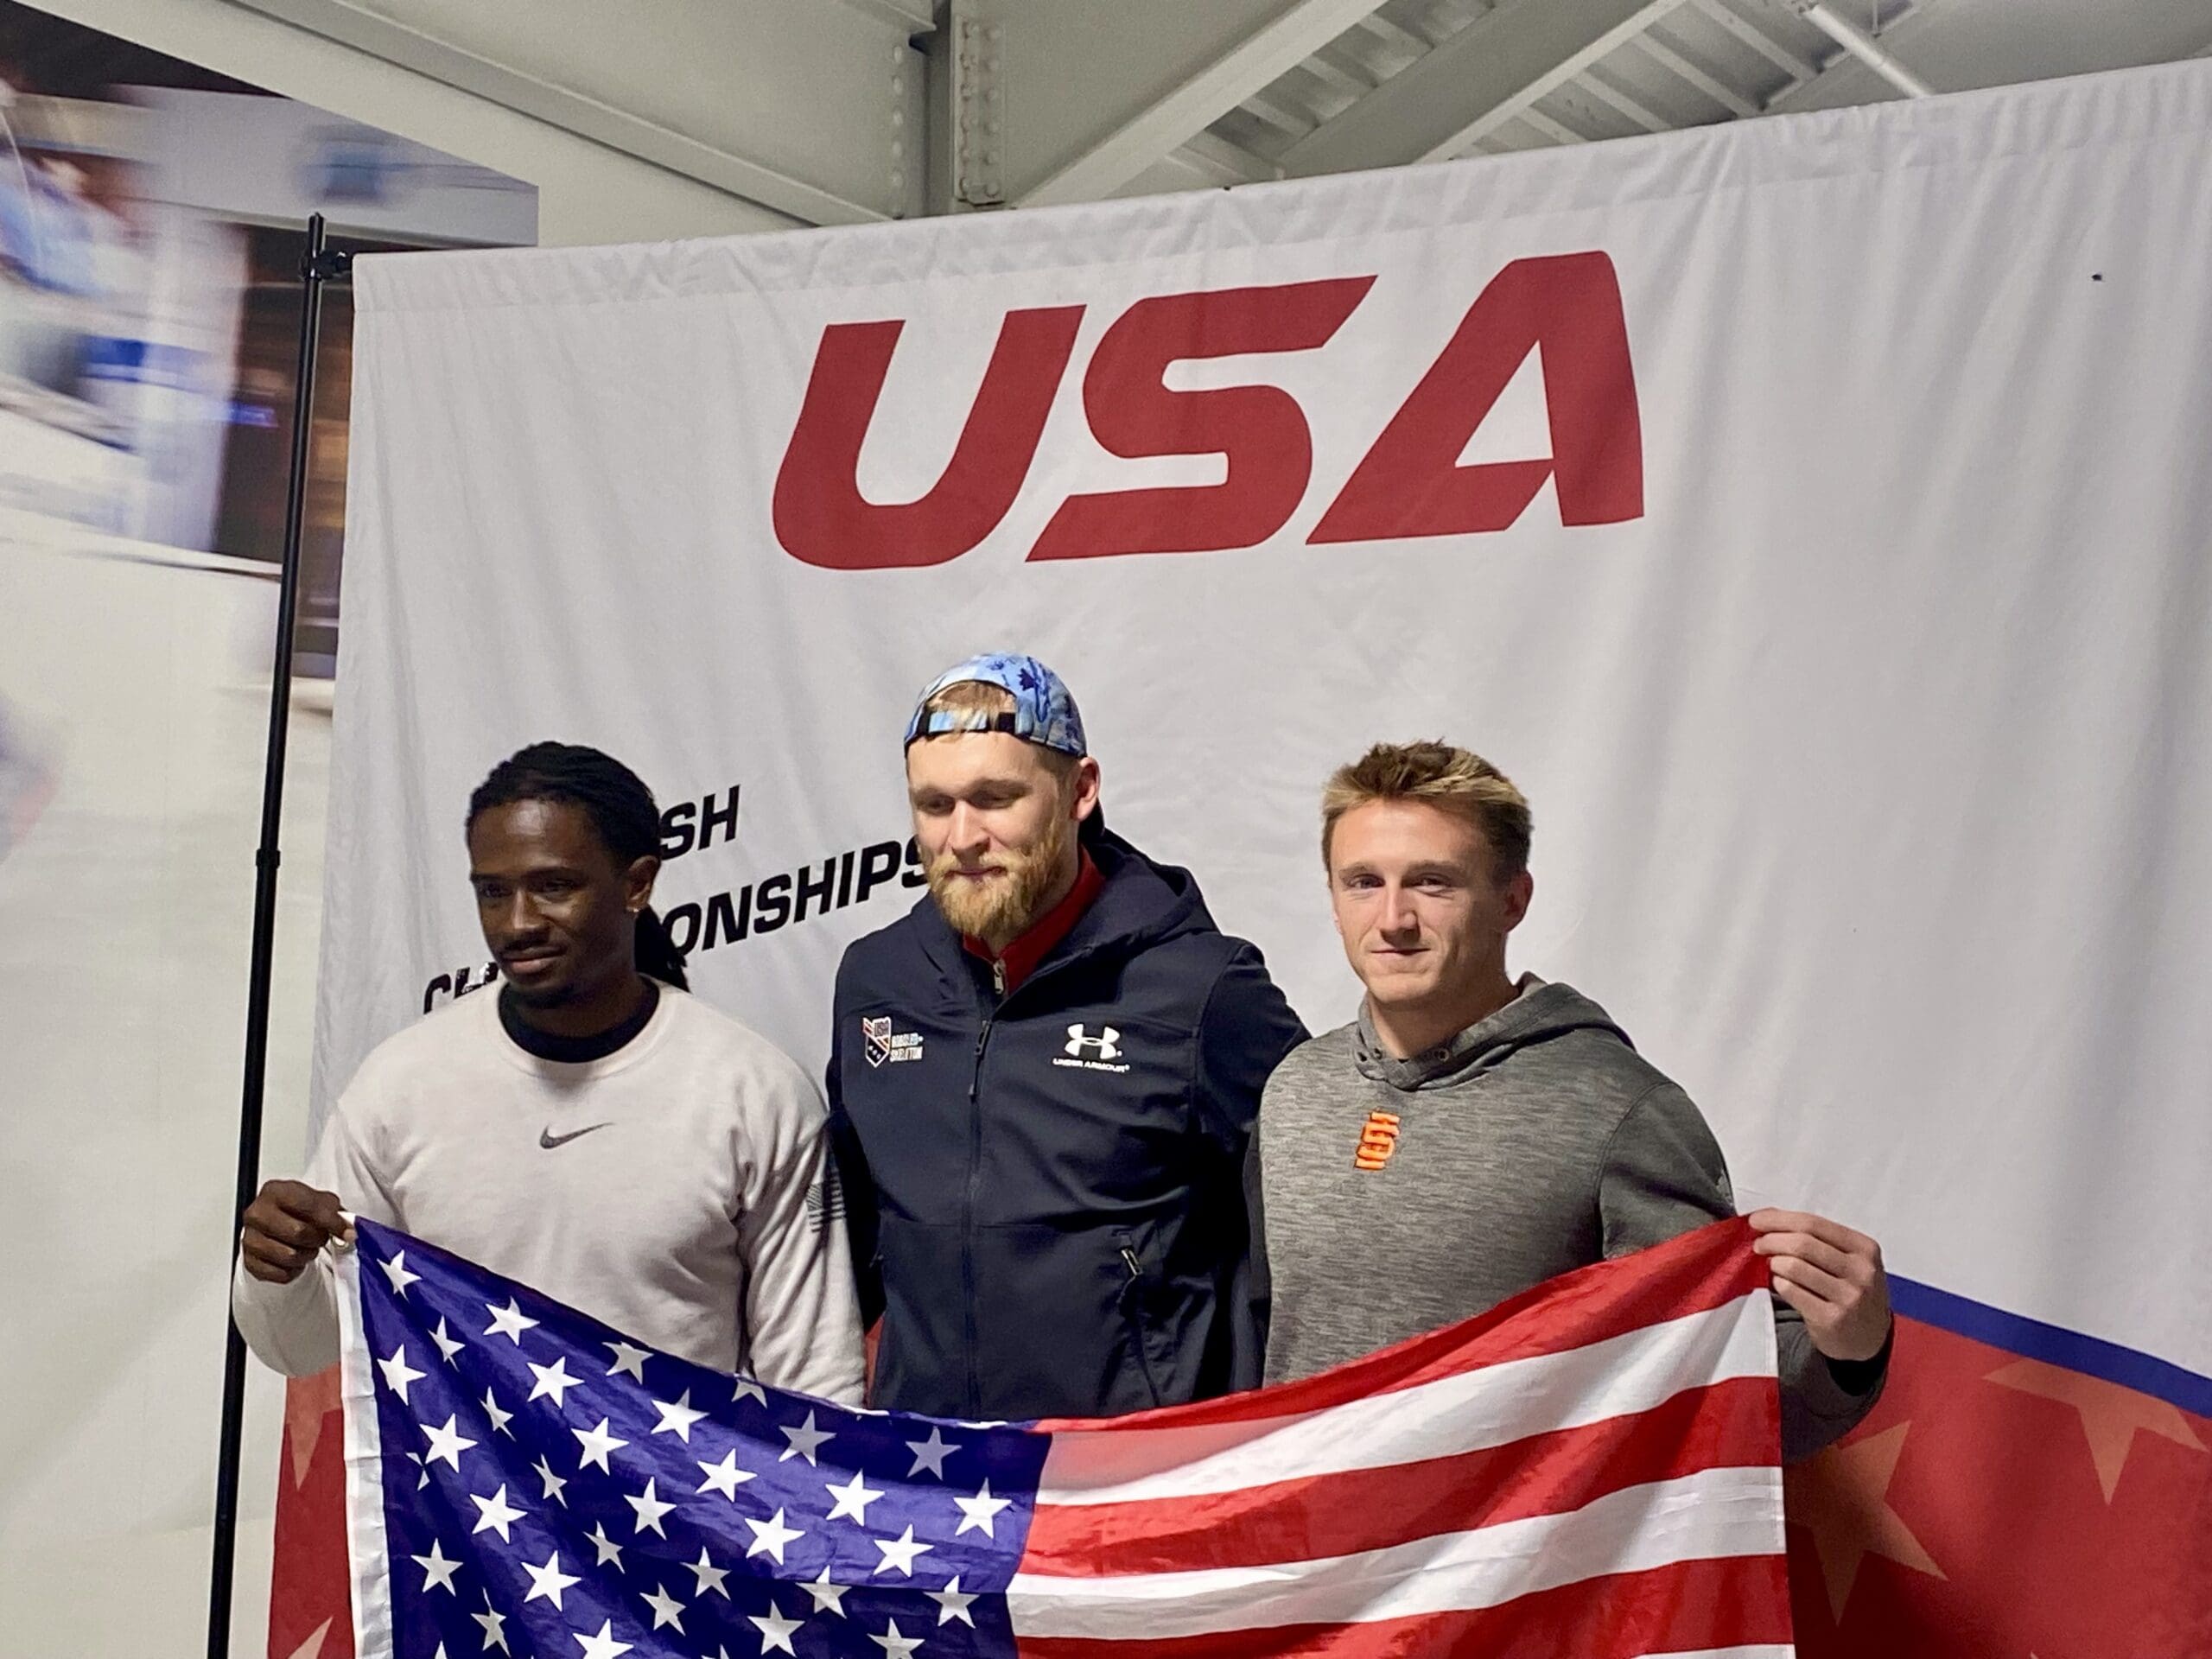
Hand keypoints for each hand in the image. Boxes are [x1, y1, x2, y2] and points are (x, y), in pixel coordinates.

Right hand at [239, 1179, 350, 1283]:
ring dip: (306, 1256)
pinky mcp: (250, 1262)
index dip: (332, 1222)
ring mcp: (250, 1238)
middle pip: (298, 1233)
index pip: (309, 1207)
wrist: (276, 1222)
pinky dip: (294, 1270)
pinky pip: (281, 1274)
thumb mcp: (318, 1200)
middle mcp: (257, 1214)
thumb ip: (334, 1212)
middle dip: (318, 1239)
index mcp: (275, 1191)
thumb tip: (348, 1229)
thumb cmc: (297, 1210)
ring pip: (289, 1256)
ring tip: (307, 1247)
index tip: (347, 1232)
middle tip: (321, 1237)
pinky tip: (294, 1260)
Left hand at [1747, 1208, 1890, 1361]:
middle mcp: (1860, 1271)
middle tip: (1759, 1244)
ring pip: (1794, 1267)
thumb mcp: (1849, 1260)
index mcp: (1864, 1248)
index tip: (1758, 1219)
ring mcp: (1848, 1297)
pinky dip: (1778, 1283)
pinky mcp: (1831, 1318)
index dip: (1779, 1219)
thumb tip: (1771, 1217)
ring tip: (1771, 1265)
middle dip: (1771, 1240)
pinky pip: (1791, 1291)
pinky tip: (1780, 1283)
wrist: (1870, 1337)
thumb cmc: (1853, 1291)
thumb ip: (1817, 1238)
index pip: (1813, 1224)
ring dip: (1774, 1262)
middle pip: (1802, 1243)